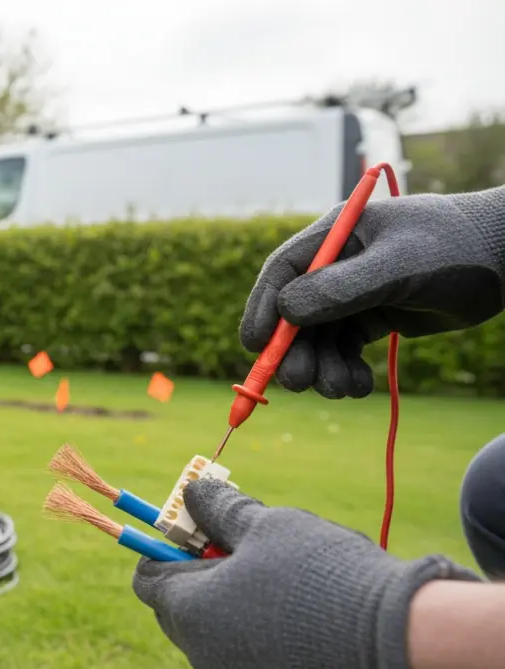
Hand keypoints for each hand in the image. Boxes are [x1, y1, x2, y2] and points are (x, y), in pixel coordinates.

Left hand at [132, 479, 479, 668]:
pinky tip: (314, 632)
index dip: (168, 548)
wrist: (400, 648)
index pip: (148, 577)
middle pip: (182, 612)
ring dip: (239, 616)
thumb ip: (222, 509)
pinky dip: (272, 651)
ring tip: (290, 590)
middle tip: (249, 554)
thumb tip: (194, 492)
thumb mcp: (269, 524)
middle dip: (205, 580)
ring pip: (223, 644)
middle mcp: (204, 658)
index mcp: (189, 609)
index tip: (201, 530)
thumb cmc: (323, 576)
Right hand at [240, 186, 504, 397]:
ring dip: (322, 369)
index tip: (254, 347)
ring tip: (345, 389)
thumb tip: (286, 311)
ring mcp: (352, 292)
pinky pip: (343, 350)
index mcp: (335, 237)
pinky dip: (345, 371)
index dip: (262, 310)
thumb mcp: (399, 266)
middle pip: (292, 314)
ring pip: (317, 339)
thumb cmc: (455, 250)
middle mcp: (336, 265)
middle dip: (293, 352)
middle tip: (300, 383)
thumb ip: (342, 287)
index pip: (282, 273)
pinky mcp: (371, 316)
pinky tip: (360, 385)